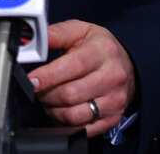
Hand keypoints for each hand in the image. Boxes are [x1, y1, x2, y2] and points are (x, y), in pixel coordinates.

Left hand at [26, 19, 135, 137]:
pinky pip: (84, 129)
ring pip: (75, 115)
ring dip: (53, 111)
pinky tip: (60, 112)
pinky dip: (66, 124)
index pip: (73, 66)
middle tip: (37, 89)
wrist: (128, 64)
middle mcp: (112, 77)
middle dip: (46, 94)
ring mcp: (114, 100)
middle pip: (71, 94)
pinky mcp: (113, 118)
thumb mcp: (79, 31)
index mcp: (102, 52)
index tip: (32, 80)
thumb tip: (34, 40)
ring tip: (47, 100)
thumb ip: (56, 34)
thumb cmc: (99, 47)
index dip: (49, 76)